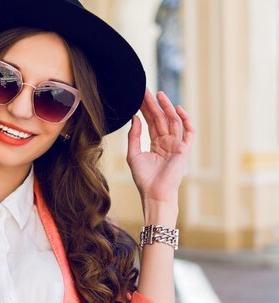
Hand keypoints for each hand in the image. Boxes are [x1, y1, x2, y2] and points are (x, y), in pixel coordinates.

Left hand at [126, 89, 194, 205]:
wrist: (154, 193)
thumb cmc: (144, 178)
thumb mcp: (133, 154)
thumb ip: (134, 136)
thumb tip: (134, 118)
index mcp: (156, 143)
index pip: (151, 122)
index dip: (145, 109)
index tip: (139, 97)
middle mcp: (167, 142)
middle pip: (160, 118)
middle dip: (153, 104)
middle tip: (145, 90)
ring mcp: (176, 144)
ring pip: (173, 121)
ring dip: (166, 107)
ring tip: (158, 94)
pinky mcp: (184, 149)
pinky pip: (188, 131)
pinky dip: (185, 120)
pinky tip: (177, 109)